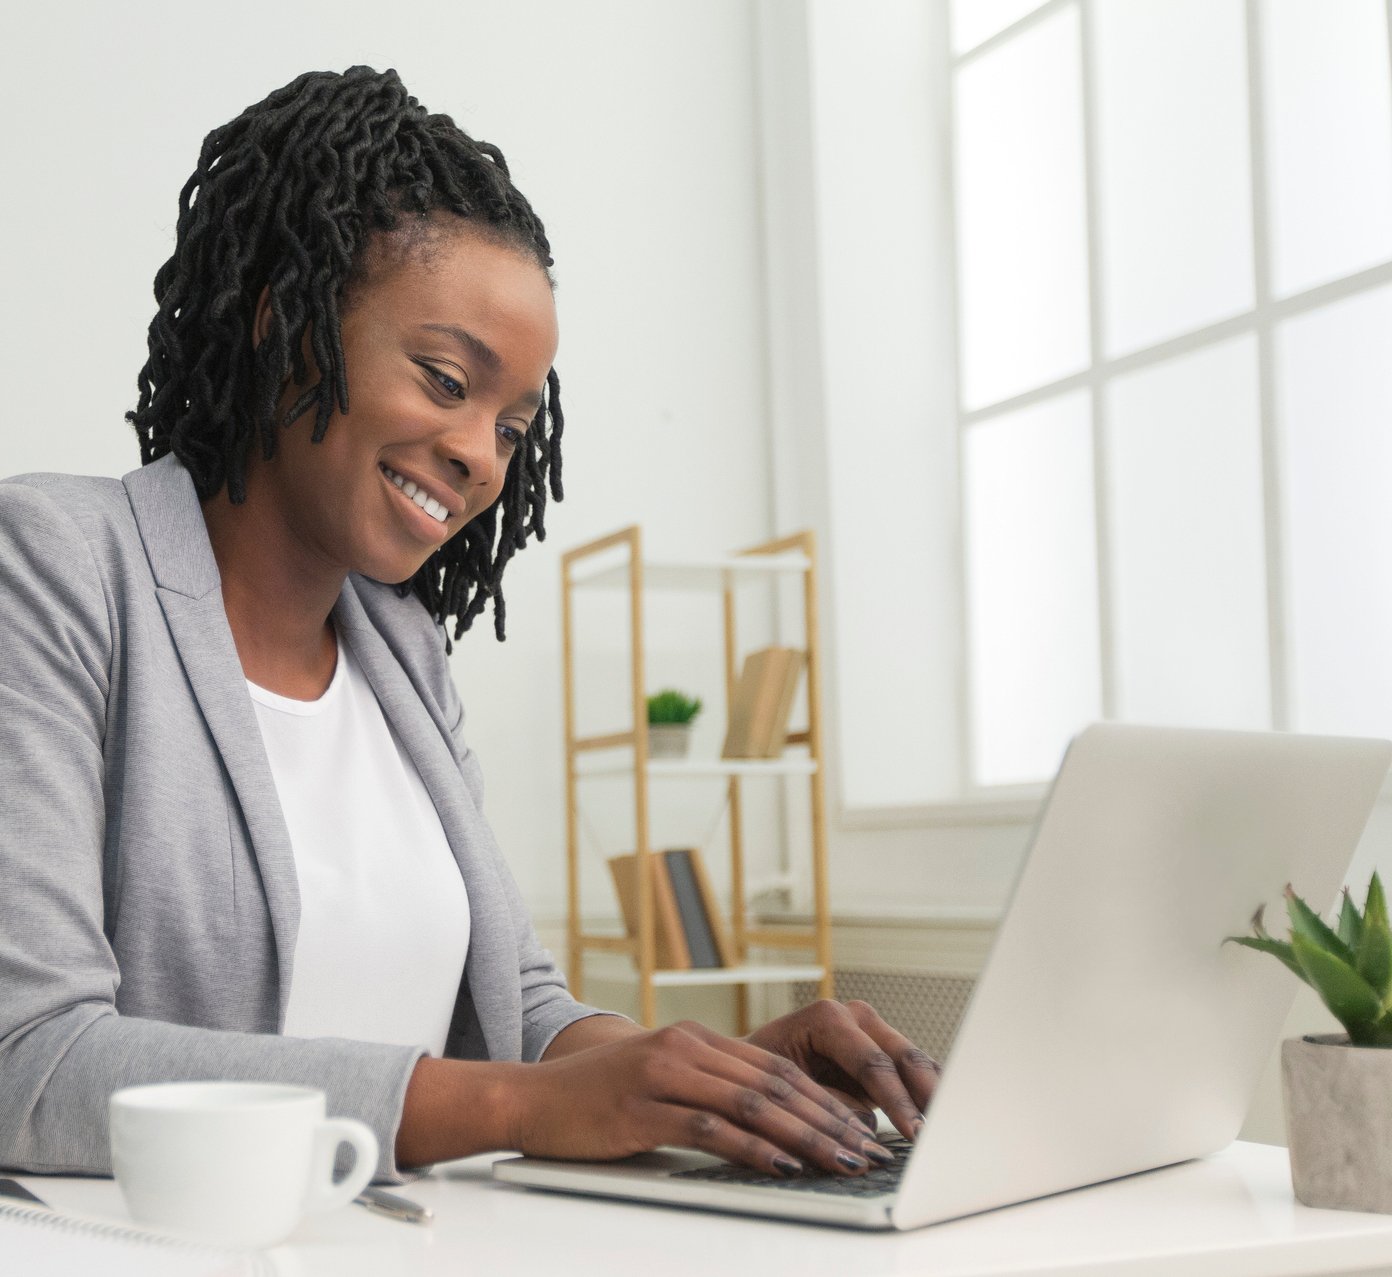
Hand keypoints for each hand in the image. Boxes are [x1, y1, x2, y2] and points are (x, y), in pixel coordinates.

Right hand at [507, 1020, 893, 1176]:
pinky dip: (750, 1147)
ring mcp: (662, 1074)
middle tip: (867, 1151)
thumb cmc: (596, 1100)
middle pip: (773, 1084)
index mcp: (694, 1039)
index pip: (776, 1069)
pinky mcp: (642, 1107)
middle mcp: (684, 1047)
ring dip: (803, 1135)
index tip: (861, 1130)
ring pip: (751, 1103)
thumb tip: (773, 1128)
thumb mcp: (659, 1082)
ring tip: (840, 1162)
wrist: (530, 1099)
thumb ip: (708, 1092)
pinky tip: (781, 1165)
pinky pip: (708, 1127)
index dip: (824, 1100)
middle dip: (827, 1120)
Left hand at [743, 1000, 940, 1140]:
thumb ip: (829, 1106)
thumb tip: (866, 1131)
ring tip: (953, 1130)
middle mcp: (855, 1017)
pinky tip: (941, 1121)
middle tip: (943, 1133)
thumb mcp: (785, 1090)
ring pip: (915, 1063)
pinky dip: (926, 1097)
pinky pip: (911, 1073)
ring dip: (933, 1097)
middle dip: (926, 1097)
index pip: (873, 1063)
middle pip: (903, 1057)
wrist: (747, 1067)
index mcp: (828, 1017)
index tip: (913, 1132)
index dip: (896, 1101)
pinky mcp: (881, 1054)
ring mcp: (872, 1032)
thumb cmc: (759, 1076)